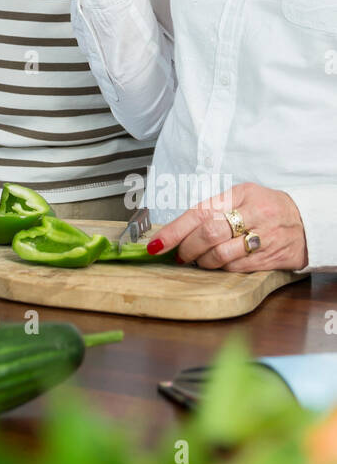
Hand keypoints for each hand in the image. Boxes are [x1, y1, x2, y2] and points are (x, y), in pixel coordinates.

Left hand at [148, 183, 308, 271]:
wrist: (308, 221)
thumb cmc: (268, 207)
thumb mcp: (243, 195)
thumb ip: (214, 207)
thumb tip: (179, 228)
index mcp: (239, 195)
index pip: (199, 212)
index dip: (174, 231)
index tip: (156, 244)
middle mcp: (251, 215)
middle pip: (208, 234)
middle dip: (187, 248)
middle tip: (180, 254)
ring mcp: (262, 238)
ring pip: (221, 255)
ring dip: (203, 261)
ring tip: (199, 259)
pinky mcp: (269, 259)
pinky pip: (236, 268)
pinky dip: (222, 268)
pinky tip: (219, 263)